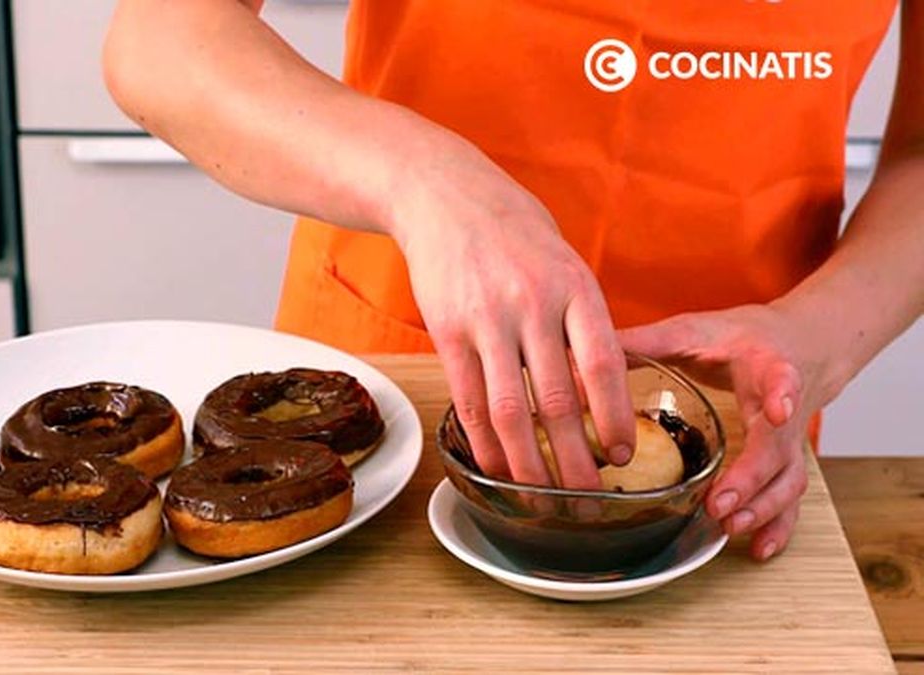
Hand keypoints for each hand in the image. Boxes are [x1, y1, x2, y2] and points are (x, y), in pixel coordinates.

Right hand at [388, 139, 634, 487]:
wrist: (445, 195)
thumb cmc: (514, 230)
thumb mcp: (564, 262)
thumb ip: (582, 320)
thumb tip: (600, 389)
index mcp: (575, 286)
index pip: (602, 365)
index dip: (611, 418)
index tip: (620, 454)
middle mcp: (532, 304)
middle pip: (557, 399)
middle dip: (574, 458)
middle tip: (586, 496)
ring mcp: (486, 319)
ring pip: (509, 410)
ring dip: (528, 462)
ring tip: (542, 495)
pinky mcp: (447, 330)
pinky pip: (467, 399)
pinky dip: (483, 440)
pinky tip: (496, 464)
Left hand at [619, 303, 839, 560]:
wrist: (797, 344)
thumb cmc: (738, 339)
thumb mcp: (691, 332)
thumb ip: (642, 343)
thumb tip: (579, 358)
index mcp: (763, 365)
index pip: (779, 377)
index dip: (782, 393)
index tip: (779, 409)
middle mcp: (785, 407)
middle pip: (779, 446)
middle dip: (752, 476)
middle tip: (719, 502)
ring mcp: (790, 440)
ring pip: (788, 478)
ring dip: (761, 507)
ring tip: (727, 526)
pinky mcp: (787, 462)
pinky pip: (789, 499)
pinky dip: (777, 526)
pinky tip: (757, 549)